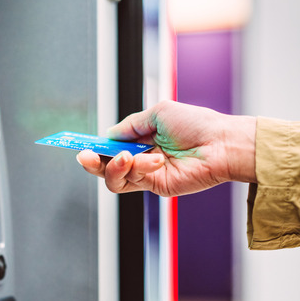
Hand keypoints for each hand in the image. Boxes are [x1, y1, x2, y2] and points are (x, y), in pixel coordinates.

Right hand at [76, 100, 256, 195]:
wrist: (220, 144)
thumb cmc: (197, 124)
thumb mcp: (158, 113)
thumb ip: (131, 125)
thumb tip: (108, 135)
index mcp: (142, 139)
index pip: (110, 146)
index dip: (94, 146)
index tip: (78, 145)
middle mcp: (142, 157)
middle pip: (105, 166)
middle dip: (92, 162)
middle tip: (85, 156)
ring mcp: (148, 174)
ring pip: (114, 178)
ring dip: (115, 166)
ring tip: (127, 157)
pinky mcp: (156, 187)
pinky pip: (132, 182)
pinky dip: (137, 169)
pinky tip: (151, 159)